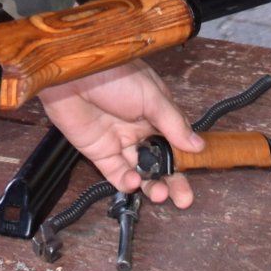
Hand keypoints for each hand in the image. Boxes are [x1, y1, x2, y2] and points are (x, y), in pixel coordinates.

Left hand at [39, 59, 203, 208]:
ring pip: (140, 170)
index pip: (176, 141)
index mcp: (155, 111)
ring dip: (151, 184)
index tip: (195, 172)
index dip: (185, 158)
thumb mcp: (151, 96)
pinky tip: (135, 181)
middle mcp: (139, 128)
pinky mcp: (99, 151)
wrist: (73, 73)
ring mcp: (119, 140)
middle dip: (173, 180)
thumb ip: (173, 123)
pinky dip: (126, 181)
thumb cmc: (112, 73)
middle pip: (160, 160)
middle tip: (183, 198)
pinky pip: (115, 173)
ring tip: (160, 194)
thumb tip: (197, 145)